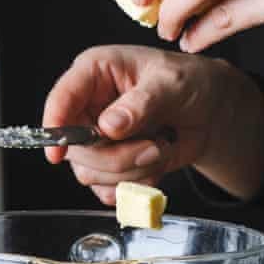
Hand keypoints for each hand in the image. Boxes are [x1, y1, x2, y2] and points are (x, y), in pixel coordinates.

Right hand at [42, 45, 263, 204]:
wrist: (209, 112)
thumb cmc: (189, 82)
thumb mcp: (171, 83)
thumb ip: (142, 103)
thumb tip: (109, 126)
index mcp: (94, 73)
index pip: (62, 99)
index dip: (55, 126)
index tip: (59, 152)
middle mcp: (88, 107)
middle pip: (77, 147)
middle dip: (117, 157)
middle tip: (154, 146)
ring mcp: (96, 140)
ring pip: (91, 173)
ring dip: (132, 171)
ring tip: (160, 148)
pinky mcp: (108, 165)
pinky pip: (107, 190)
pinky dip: (135, 186)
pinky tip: (155, 164)